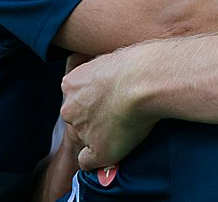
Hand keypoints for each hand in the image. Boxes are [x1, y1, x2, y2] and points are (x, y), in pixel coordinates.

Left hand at [60, 46, 160, 171]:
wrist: (147, 80)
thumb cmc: (138, 63)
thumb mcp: (113, 55)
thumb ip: (104, 68)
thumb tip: (109, 75)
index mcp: (70, 83)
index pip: (77, 97)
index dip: (96, 99)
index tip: (112, 97)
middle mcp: (70, 108)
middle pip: (78, 118)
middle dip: (94, 117)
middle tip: (120, 111)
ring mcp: (82, 130)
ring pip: (86, 137)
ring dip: (101, 134)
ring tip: (128, 123)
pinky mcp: (97, 150)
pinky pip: (88, 161)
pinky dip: (100, 159)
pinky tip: (115, 150)